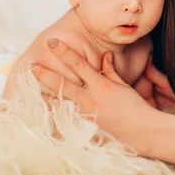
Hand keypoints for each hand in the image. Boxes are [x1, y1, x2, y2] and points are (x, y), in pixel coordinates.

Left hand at [33, 37, 160, 152]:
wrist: (144, 132)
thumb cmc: (136, 107)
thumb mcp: (124, 85)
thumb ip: (111, 71)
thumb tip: (104, 56)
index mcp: (100, 85)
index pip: (78, 63)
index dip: (63, 51)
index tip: (51, 42)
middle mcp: (89, 99)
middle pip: (62, 83)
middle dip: (45, 73)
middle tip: (31, 66)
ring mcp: (85, 115)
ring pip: (59, 104)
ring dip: (43, 96)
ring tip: (30, 89)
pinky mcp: (85, 129)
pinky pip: (66, 122)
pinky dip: (54, 117)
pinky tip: (43, 114)